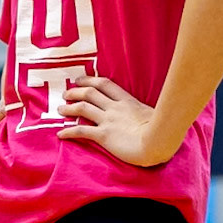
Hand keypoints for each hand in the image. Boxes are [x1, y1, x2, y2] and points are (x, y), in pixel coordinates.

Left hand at [57, 76, 177, 166]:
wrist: (159, 142)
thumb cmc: (162, 131)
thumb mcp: (156, 115)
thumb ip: (146, 113)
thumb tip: (152, 116)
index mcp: (128, 101)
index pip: (106, 85)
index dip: (91, 80)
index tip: (81, 80)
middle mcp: (115, 108)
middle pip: (90, 93)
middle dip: (76, 91)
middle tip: (66, 93)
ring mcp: (108, 120)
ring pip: (83, 108)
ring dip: (69, 107)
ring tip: (60, 109)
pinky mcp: (104, 135)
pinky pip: (82, 130)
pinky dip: (69, 131)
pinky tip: (60, 134)